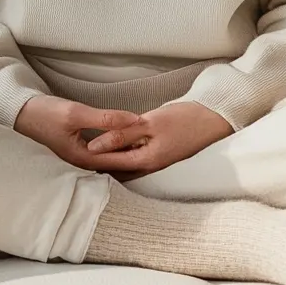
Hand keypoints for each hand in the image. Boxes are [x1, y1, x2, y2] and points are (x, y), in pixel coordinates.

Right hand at [13, 94, 145, 171]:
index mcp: (82, 160)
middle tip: (156, 144)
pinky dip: (113, 147)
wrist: (16, 114)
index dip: (138, 150)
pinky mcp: (74, 150)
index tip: (157, 143)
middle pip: (115, 163)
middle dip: (134, 154)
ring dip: (124, 151)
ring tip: (145, 142)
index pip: (119, 160)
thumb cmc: (43, 114)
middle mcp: (80, 165)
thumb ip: (106, 118)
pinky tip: (122, 139)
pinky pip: (100, 153)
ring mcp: (76, 159)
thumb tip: (134, 119)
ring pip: (108, 159)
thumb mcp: (76, 113)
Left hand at [82, 101, 233, 180]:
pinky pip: (136, 155)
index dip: (90, 157)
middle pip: (116, 165)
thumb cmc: (184, 119)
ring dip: (110, 153)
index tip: (72, 147)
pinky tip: (116, 140)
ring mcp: (156, 160)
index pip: (109, 163)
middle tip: (76, 146)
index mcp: (146, 161)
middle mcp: (150, 165)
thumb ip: (121, 134)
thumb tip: (95, 145)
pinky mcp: (161, 152)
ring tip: (89, 143)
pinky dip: (123, 149)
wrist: (213, 119)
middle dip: (98, 158)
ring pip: (125, 161)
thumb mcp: (150, 124)